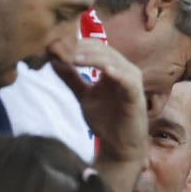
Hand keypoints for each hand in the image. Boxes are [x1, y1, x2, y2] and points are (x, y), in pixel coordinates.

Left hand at [50, 39, 147, 165]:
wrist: (119, 147)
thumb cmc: (106, 121)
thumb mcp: (84, 96)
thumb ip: (71, 79)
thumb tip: (53, 61)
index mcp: (112, 68)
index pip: (95, 47)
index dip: (76, 44)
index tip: (55, 46)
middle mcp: (123, 70)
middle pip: (103, 50)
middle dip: (81, 48)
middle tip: (61, 49)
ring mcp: (131, 81)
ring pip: (113, 61)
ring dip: (94, 57)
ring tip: (74, 59)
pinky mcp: (137, 95)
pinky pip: (127, 80)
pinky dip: (116, 73)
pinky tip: (104, 70)